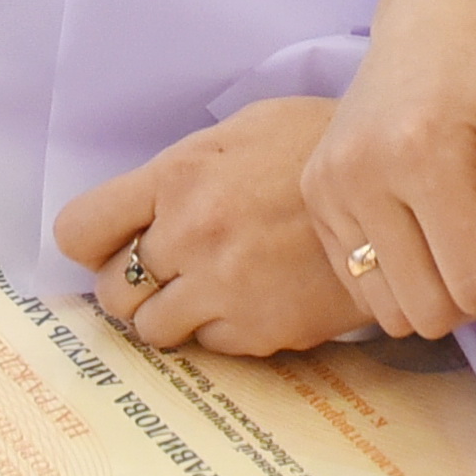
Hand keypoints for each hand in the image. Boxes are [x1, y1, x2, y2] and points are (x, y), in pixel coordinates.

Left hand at [60, 99, 379, 356]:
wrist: (395, 192)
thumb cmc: (313, 147)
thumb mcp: (238, 130)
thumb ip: (179, 173)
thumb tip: (137, 210)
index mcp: (178, 176)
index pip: (80, 230)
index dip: (90, 244)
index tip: (108, 245)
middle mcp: (192, 233)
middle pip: (112, 289)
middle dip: (128, 284)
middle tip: (159, 273)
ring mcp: (225, 286)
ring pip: (152, 329)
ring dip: (168, 314)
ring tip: (201, 291)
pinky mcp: (261, 329)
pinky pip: (208, 345)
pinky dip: (218, 329)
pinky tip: (248, 298)